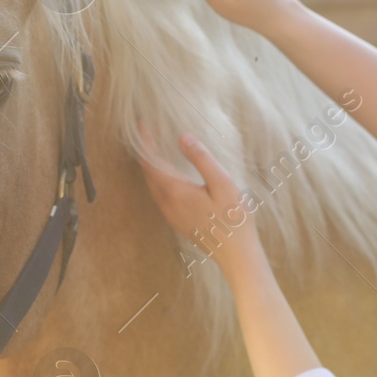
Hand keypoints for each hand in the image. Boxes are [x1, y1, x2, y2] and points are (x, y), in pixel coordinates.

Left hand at [135, 121, 262, 278]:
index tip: (141, 123)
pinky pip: (159, 194)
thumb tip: (182, 137)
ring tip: (152, 148)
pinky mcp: (177, 221)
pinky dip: (157, 178)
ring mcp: (171, 214)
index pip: (151, 161)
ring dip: (149, 165)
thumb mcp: (223, 183)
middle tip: (145, 131)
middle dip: (144, 151)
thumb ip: (201, 159)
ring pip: (152, 185)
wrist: (235, 254)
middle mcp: (167, 203)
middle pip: (147, 173)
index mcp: (175, 192)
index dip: (144, 141)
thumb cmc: (233, 218)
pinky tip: (166, 174)